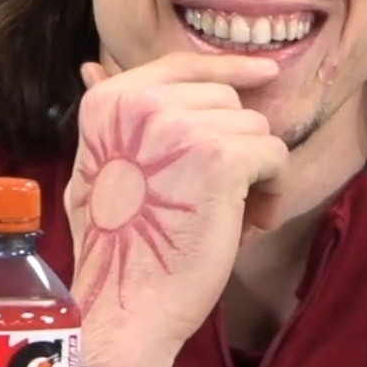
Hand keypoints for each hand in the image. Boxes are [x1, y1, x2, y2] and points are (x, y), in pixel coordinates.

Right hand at [64, 52, 289, 366]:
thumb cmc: (116, 246)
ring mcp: (181, 128)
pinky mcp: (221, 158)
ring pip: (256, 128)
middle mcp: (141, 103)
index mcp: (111, 102)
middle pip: (227, 98)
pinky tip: (249, 225)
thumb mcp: (95, 167)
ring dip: (257, 174)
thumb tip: (92, 65)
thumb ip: (111, 119)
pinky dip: (273, 191)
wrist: (127, 303)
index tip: (266, 74)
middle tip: (225, 196)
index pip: (184, 64)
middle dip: (237, 143)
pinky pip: (275, 156)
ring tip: (233, 217)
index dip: (230, 69)